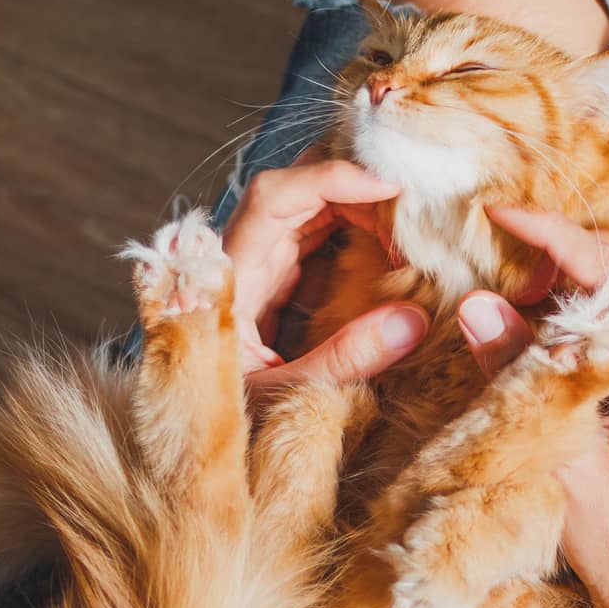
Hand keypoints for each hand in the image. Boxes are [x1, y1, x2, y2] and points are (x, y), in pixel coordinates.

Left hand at [221, 161, 428, 399]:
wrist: (195, 428)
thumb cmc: (223, 412)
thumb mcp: (285, 394)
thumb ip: (344, 360)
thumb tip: (414, 319)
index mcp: (229, 276)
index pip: (273, 198)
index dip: (330, 179)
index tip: (388, 187)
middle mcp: (240, 257)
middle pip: (296, 190)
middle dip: (355, 185)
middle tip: (414, 206)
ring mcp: (257, 265)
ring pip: (308, 208)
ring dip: (358, 206)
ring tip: (409, 225)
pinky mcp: (273, 280)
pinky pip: (315, 236)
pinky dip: (353, 230)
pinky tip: (390, 244)